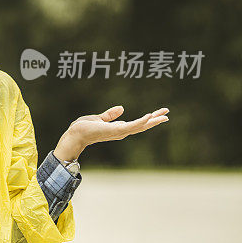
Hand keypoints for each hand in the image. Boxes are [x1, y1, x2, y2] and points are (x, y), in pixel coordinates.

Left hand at [54, 106, 169, 161]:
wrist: (75, 134)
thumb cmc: (84, 128)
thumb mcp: (99, 119)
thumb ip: (110, 115)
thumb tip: (122, 108)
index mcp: (118, 128)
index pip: (137, 123)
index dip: (148, 119)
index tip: (158, 113)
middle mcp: (121, 132)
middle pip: (142, 125)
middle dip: (155, 120)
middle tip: (167, 114)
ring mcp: (119, 132)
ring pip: (140, 126)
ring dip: (152, 120)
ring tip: (164, 115)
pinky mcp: (115, 130)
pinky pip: (131, 126)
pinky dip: (141, 121)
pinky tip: (149, 116)